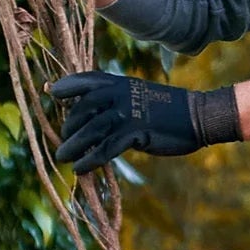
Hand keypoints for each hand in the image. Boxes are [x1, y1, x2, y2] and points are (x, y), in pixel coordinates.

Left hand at [48, 69, 240, 170]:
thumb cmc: (168, 108)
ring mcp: (127, 113)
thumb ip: (116, 99)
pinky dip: (90, 160)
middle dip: (69, 126)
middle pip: (83, 109)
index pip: (86, 80)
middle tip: (62, 140)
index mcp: (119, 83)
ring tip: (62, 157)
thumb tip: (92, 116)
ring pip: (91, 131)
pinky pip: (106, 148)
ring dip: (73, 145)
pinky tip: (81, 168)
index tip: (52, 92)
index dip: (67, 86)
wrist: (197, 116)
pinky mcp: (135, 133)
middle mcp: (119, 94)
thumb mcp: (139, 94)